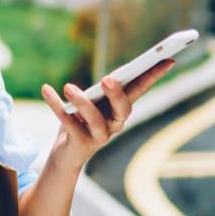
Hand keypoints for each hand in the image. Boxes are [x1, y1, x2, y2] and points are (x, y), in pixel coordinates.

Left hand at [39, 59, 175, 166]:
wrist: (66, 156)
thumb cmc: (81, 123)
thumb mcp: (92, 104)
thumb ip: (101, 93)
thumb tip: (111, 78)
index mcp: (120, 109)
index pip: (140, 90)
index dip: (154, 76)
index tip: (168, 59)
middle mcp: (115, 124)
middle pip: (124, 110)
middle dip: (117, 94)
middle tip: (107, 78)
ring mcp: (99, 136)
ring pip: (95, 119)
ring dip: (82, 102)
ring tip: (68, 87)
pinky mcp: (80, 143)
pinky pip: (68, 123)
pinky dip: (56, 105)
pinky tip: (46, 89)